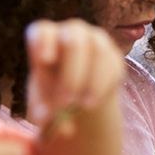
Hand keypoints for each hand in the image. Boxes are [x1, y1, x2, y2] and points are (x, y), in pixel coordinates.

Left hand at [24, 19, 122, 138]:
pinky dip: (103, 85)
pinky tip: (93, 102)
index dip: (44, 42)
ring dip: (91, 80)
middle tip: (65, 101)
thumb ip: (42, 111)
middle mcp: (70, 32)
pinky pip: (112, 65)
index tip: (45, 60)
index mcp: (45, 38)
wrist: (76, 95)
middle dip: (71, 72)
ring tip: (83, 106)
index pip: (43, 30)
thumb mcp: (40, 103)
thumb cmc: (50, 93)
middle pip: (73, 40)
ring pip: (97, 50)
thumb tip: (56, 124)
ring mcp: (95, 40)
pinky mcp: (113, 55)